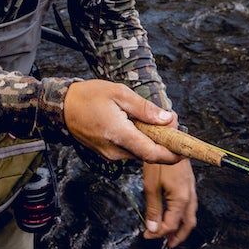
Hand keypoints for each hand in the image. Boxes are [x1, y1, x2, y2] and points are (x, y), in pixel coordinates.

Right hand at [63, 80, 181, 163]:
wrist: (62, 107)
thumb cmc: (89, 96)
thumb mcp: (119, 93)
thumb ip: (144, 109)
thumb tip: (167, 119)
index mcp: (119, 134)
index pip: (152, 153)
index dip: (172, 154)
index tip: (186, 148)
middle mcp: (115, 150)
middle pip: (148, 154)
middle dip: (164, 141)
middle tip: (171, 119)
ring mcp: (110, 154)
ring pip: (139, 152)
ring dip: (152, 140)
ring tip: (155, 119)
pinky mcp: (107, 153)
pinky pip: (130, 150)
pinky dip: (140, 141)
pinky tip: (139, 125)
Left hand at [143, 159, 196, 248]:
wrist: (171, 139)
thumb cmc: (161, 160)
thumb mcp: (151, 185)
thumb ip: (153, 209)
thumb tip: (152, 229)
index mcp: (181, 199)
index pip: (171, 225)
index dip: (158, 233)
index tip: (147, 235)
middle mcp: (190, 196)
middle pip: (187, 224)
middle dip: (178, 237)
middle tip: (167, 245)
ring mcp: (191, 189)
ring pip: (191, 215)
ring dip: (182, 227)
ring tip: (172, 234)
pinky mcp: (189, 183)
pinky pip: (190, 205)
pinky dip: (183, 215)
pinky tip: (175, 214)